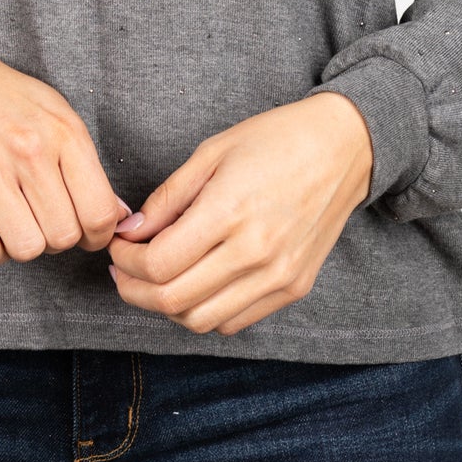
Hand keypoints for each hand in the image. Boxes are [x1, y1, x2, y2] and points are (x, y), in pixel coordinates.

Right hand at [0, 21, 130, 263]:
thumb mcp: (51, 110)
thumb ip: (84, 162)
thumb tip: (119, 216)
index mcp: (62, 131)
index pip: (100, 212)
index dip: (96, 235)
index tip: (82, 232)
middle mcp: (28, 148)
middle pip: (64, 237)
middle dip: (54, 239)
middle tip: (37, 218)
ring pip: (26, 249)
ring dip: (20, 245)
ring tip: (9, 220)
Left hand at [106, 91, 373, 335]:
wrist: (344, 148)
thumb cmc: (274, 140)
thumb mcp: (211, 153)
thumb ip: (167, 198)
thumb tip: (130, 233)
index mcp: (230, 211)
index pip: (159, 264)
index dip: (125, 261)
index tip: (117, 247)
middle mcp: (256, 252)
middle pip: (173, 300)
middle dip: (134, 290)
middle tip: (123, 270)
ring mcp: (279, 276)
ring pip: (202, 321)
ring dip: (166, 307)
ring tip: (154, 281)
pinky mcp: (294, 288)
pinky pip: (235, 321)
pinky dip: (204, 312)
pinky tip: (195, 285)